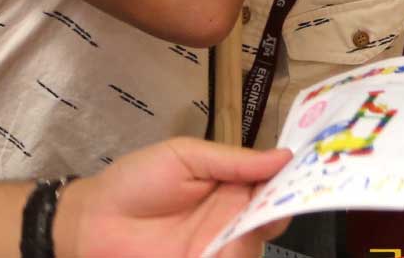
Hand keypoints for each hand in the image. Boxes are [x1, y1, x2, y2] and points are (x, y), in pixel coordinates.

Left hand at [57, 139, 293, 257]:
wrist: (90, 223)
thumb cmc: (136, 180)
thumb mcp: (185, 156)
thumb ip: (233, 160)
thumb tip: (285, 156)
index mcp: (233, 187)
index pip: (275, 186)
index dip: (294, 180)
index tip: (313, 171)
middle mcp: (233, 220)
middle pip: (274, 220)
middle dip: (280, 210)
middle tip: (274, 203)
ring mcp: (219, 250)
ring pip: (253, 247)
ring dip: (251, 238)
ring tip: (238, 229)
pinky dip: (235, 255)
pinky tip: (227, 248)